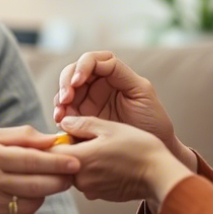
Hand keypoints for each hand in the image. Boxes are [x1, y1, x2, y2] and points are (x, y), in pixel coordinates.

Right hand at [0, 126, 77, 213]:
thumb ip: (24, 136)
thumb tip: (56, 140)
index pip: (31, 161)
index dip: (57, 162)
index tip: (76, 161)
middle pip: (35, 184)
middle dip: (60, 180)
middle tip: (72, 174)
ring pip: (32, 202)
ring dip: (46, 192)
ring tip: (45, 182)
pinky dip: (32, 205)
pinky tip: (27, 195)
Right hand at [54, 51, 191, 167]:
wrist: (150, 153)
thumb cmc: (153, 120)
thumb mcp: (141, 92)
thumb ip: (121, 73)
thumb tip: (98, 63)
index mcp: (113, 74)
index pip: (91, 60)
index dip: (81, 67)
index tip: (78, 82)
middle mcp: (98, 84)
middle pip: (73, 72)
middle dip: (66, 82)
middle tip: (66, 98)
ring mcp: (88, 101)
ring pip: (65, 91)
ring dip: (60, 98)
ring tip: (61, 113)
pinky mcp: (81, 119)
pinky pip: (65, 111)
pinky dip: (60, 113)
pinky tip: (61, 121)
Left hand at [56, 116, 192, 203]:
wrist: (159, 175)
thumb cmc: (137, 148)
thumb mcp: (109, 128)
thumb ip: (82, 124)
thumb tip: (64, 122)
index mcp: (79, 159)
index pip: (50, 151)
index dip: (54, 138)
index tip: (65, 130)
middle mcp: (80, 179)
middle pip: (61, 162)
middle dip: (68, 148)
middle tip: (85, 135)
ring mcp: (90, 190)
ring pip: (74, 171)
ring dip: (81, 159)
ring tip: (100, 146)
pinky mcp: (100, 195)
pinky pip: (88, 180)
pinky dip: (93, 170)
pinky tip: (109, 160)